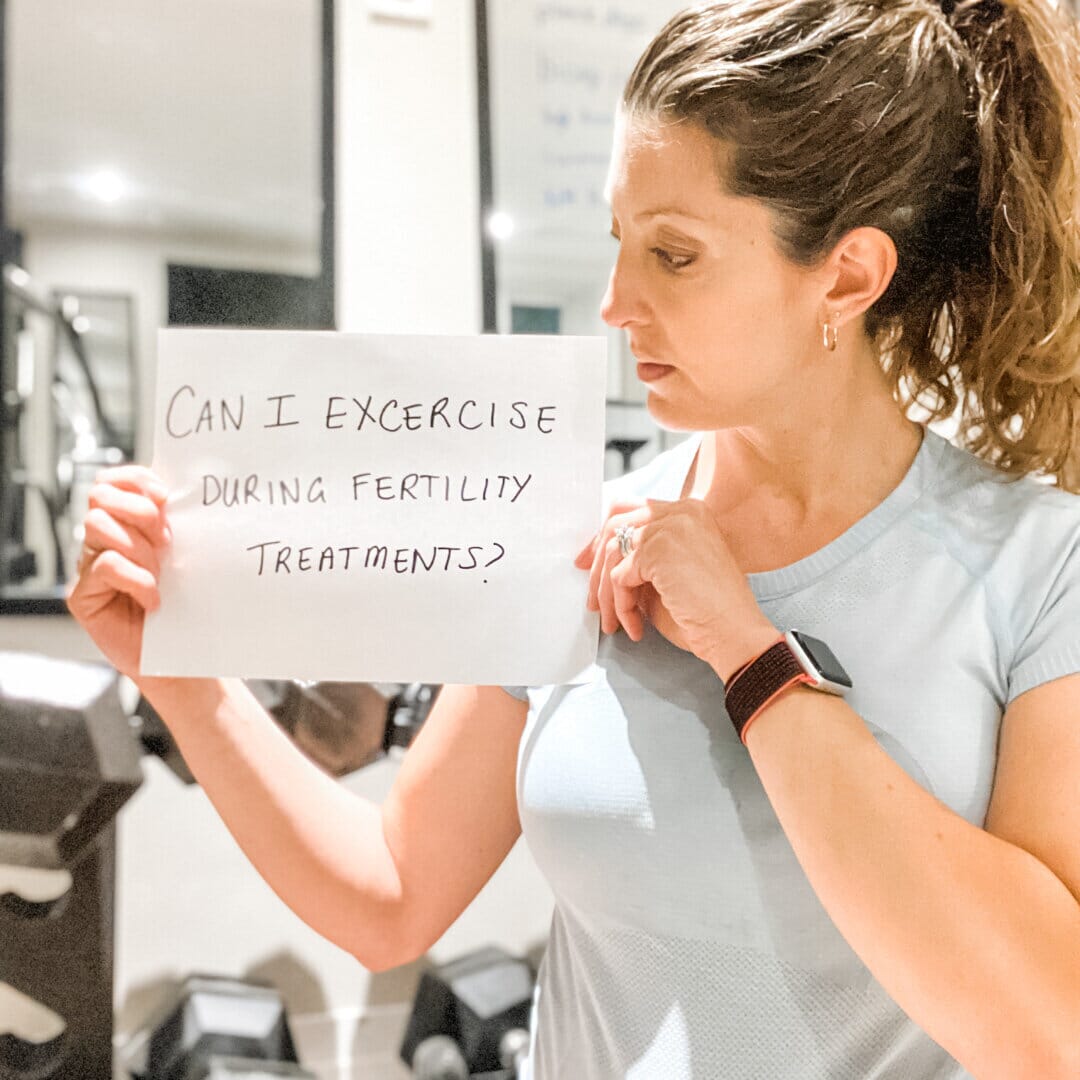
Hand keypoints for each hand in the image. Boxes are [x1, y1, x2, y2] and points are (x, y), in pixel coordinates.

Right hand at [66, 465, 171, 678]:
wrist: (183, 654)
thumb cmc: (188, 605)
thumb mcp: (187, 556)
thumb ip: (180, 526)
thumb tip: (192, 495)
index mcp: (127, 523)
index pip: (114, 481)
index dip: (136, 480)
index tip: (166, 497)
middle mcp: (103, 540)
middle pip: (100, 496)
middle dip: (139, 511)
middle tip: (167, 540)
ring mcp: (89, 566)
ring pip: (97, 526)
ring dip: (138, 546)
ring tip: (162, 572)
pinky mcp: (83, 595)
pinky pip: (104, 566)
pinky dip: (136, 579)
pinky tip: (154, 598)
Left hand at [574, 498, 778, 681]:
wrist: (734, 632)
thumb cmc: (707, 613)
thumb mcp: (670, 574)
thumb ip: (643, 558)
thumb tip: (602, 561)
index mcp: (690, 512)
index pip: (633, 509)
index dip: (605, 535)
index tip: (591, 562)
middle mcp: (682, 511)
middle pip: (616, 523)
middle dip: (596, 562)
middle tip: (591, 596)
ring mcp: (671, 527)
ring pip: (612, 552)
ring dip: (607, 594)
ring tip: (614, 622)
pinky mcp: (658, 550)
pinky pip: (619, 577)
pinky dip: (621, 606)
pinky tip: (635, 626)